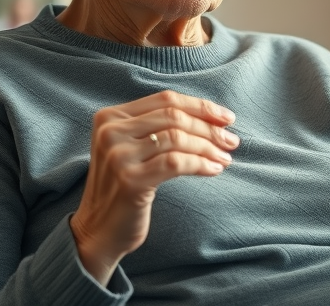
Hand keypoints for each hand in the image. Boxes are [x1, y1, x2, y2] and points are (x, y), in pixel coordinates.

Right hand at [69, 90, 238, 283]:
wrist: (98, 230)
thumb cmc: (123, 186)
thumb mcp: (131, 148)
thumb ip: (157, 126)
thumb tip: (213, 117)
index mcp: (110, 117)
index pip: (165, 99)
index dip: (201, 106)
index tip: (227, 117)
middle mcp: (110, 131)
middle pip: (174, 116)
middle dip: (209, 127)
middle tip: (231, 141)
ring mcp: (118, 155)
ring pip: (177, 138)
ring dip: (208, 147)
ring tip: (225, 158)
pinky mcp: (130, 180)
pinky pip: (176, 163)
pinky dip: (200, 164)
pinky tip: (214, 169)